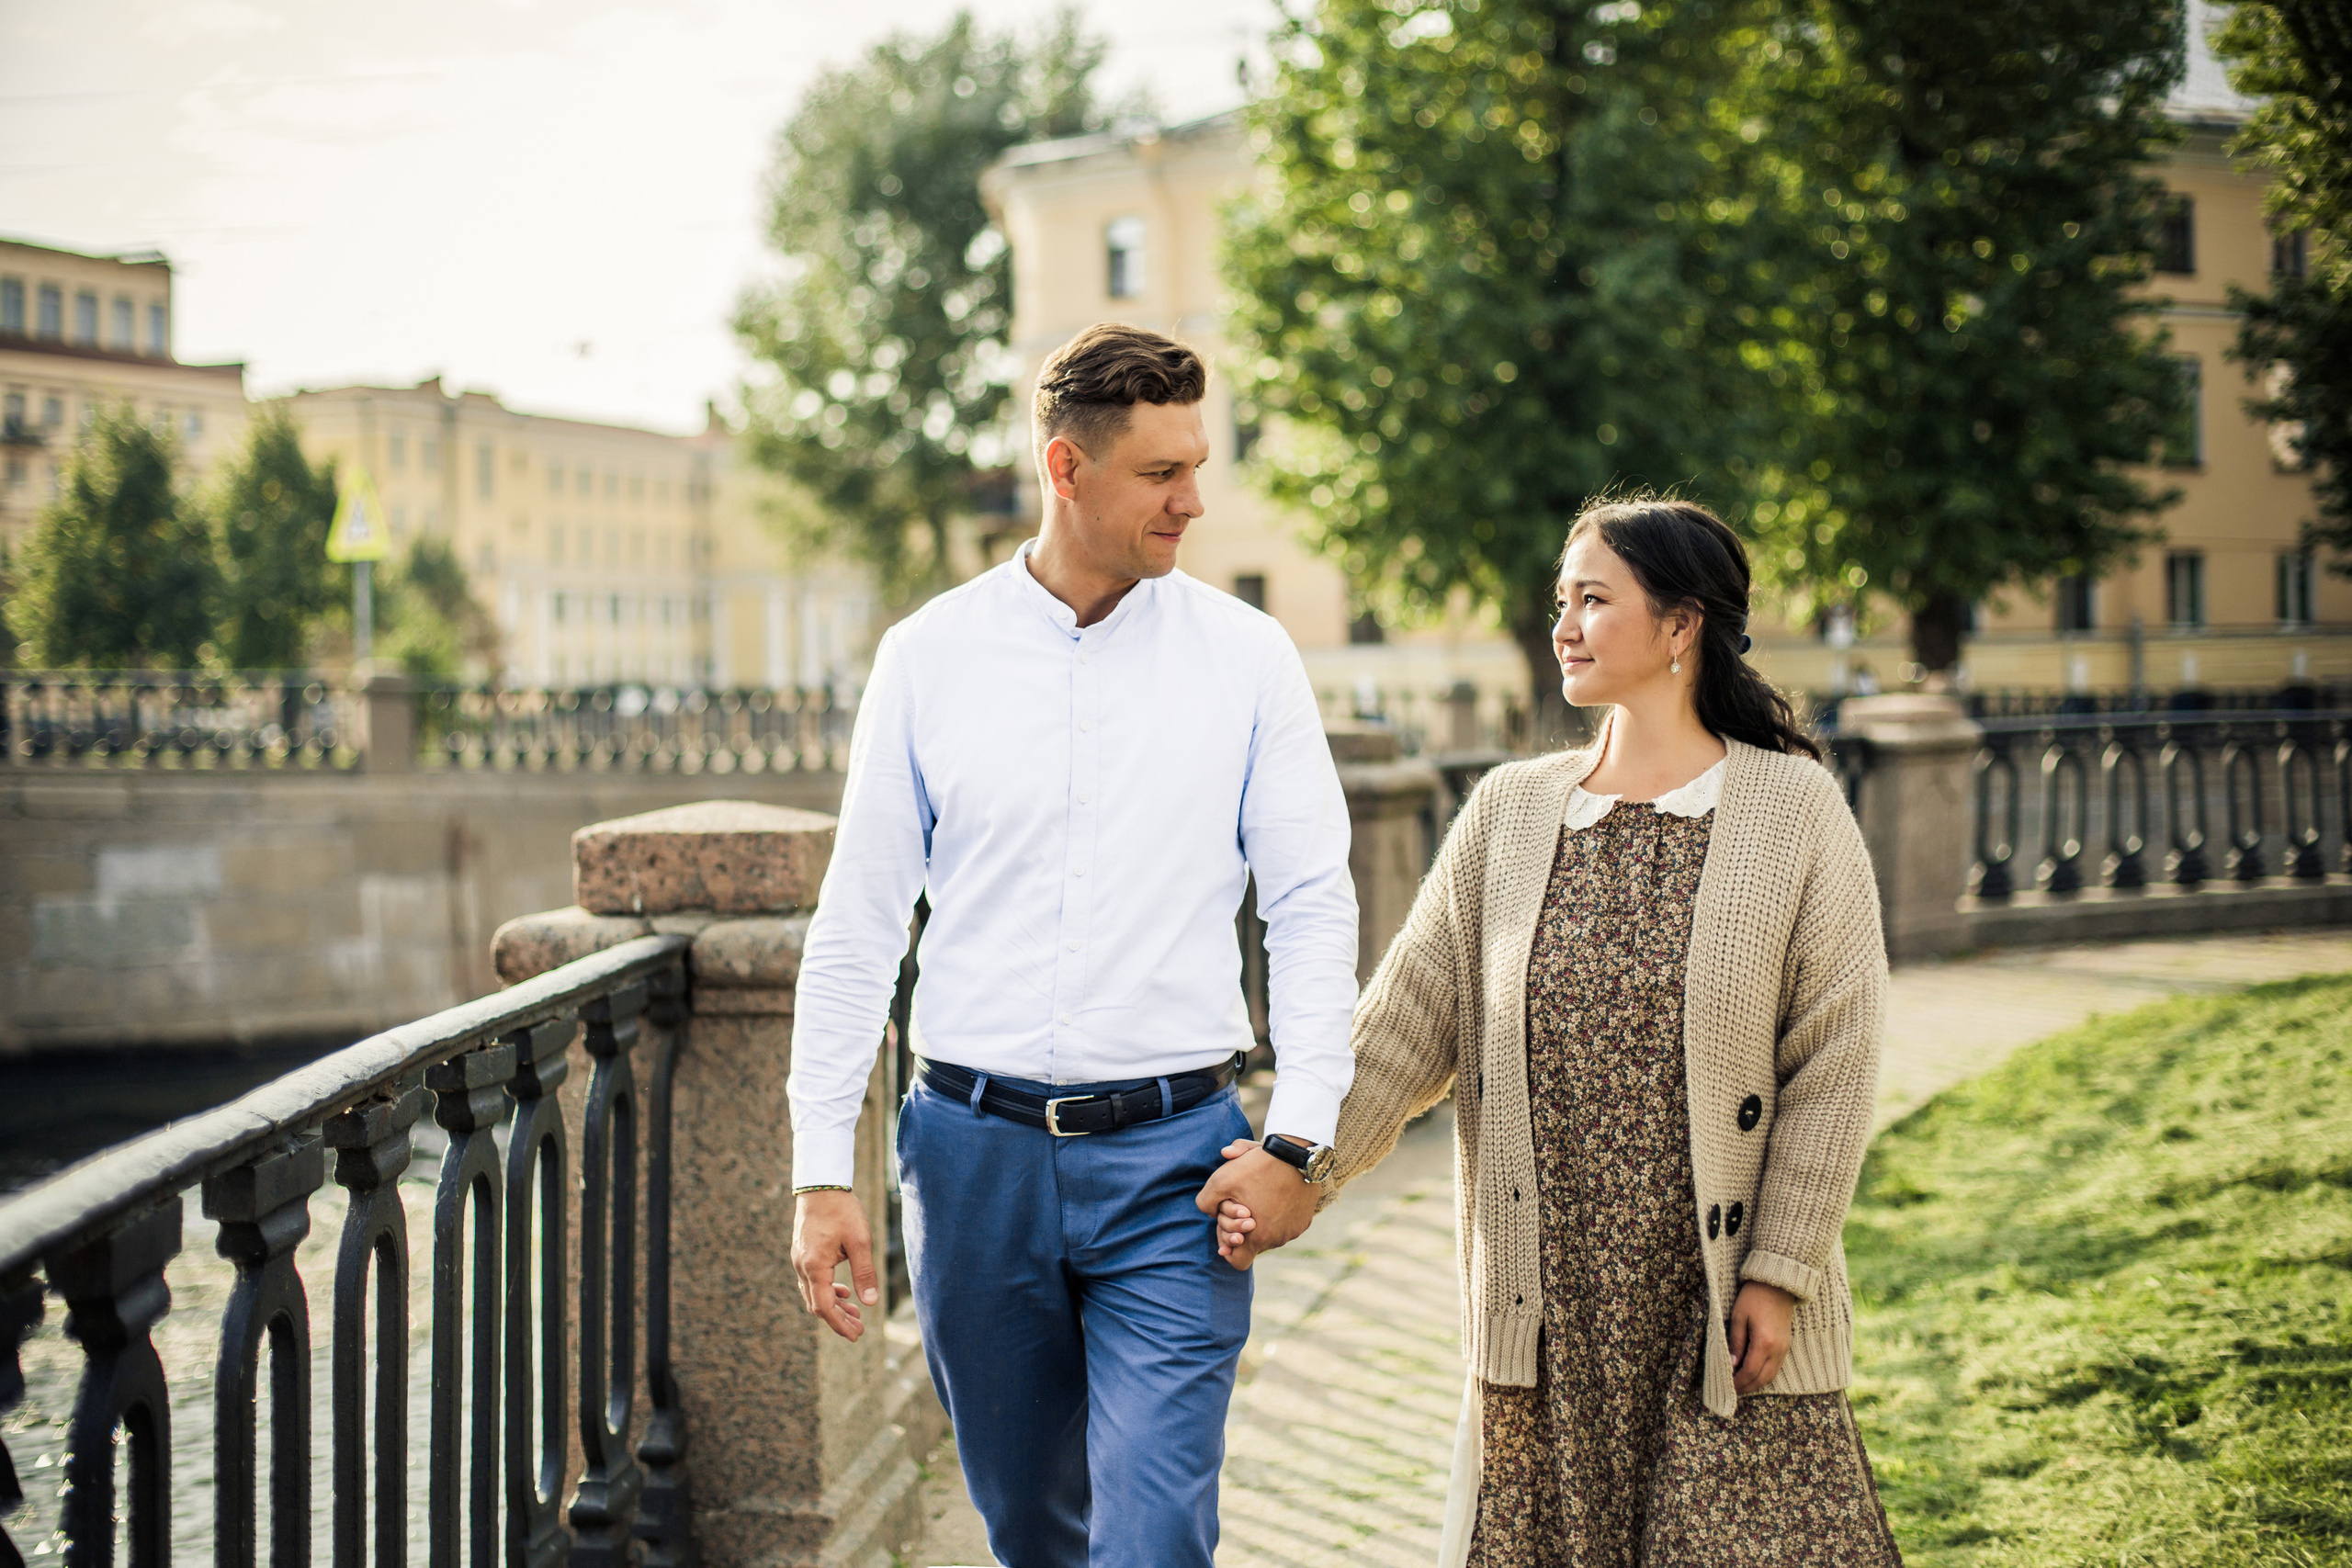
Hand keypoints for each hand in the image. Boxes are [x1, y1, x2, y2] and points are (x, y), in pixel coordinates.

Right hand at [793, 1189, 879, 1341]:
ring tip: (855, 1313)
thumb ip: (864, 1273)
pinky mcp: (802, 1254)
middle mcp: (802, 1266)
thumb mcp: (860, 1241)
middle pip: (817, 1304)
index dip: (840, 1324)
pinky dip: (827, 1291)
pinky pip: (812, 1281)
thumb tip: (870, 1303)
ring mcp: (800, 1260)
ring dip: (834, 1306)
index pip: (824, 1307)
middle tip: (859, 1329)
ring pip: (813, 1294)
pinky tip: (844, 1292)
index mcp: (814, 1266)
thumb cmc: (842, 1210)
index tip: (856, 1334)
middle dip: (838, 1319)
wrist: (820, 1185)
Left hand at [1195, 1136, 1318, 1270]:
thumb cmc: (1257, 1168)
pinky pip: (1287, 1225)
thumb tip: (1210, 1211)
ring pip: (1271, 1235)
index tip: (1230, 1231)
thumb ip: (1205, 1202)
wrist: (1296, 1153)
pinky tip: (1275, 1195)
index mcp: (1258, 1237)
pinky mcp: (1304, 1220)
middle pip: (1255, 1245)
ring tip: (1259, 1197)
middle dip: (1245, 1230)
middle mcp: (1278, 1239)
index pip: (1238, 1262)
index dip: (1230, 1249)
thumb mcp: (1220, 1180)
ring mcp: (1294, 1231)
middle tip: (1242, 1208)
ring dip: (1263, 1222)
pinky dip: (1279, 1215)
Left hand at [1729, 1280, 1796, 1394]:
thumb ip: (1736, 1342)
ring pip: (1771, 1375)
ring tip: (1742, 1385)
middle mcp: (1778, 1349)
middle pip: (1763, 1378)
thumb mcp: (1739, 1317)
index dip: (1739, 1382)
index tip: (1727, 1386)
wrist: (1777, 1284)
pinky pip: (1777, 1367)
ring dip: (1757, 1383)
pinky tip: (1754, 1374)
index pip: (1750, 1371)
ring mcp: (1785, 1348)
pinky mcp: (1787, 1345)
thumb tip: (1732, 1364)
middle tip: (1732, 1391)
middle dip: (1747, 1387)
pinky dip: (1765, 1375)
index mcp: (1765, 1343)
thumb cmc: (1754, 1297)